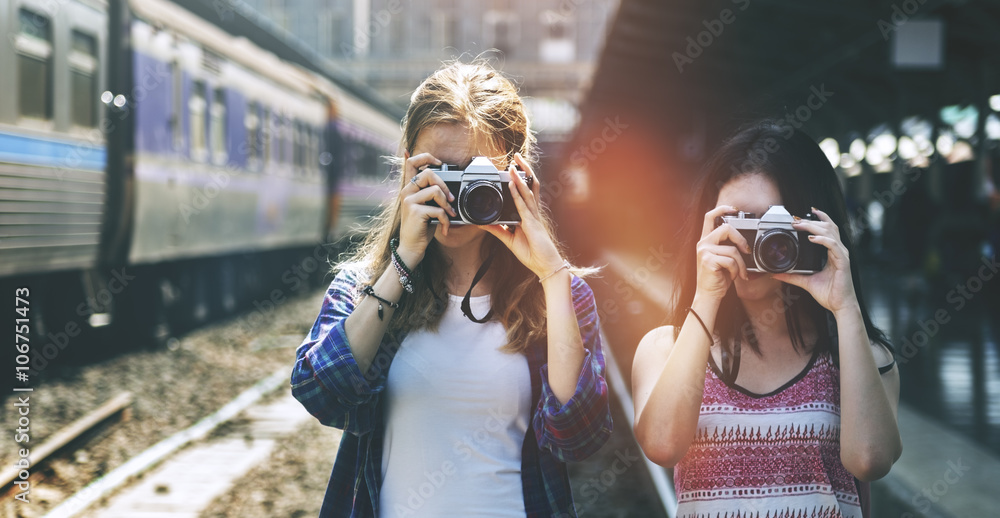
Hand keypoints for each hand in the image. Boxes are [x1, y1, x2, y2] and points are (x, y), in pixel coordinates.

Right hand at [397, 152, 457, 266]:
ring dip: (447, 204)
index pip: (411, 162)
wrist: (411, 247)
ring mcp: (409, 201)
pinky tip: (444, 228)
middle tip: (450, 199)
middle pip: (428, 173)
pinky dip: (446, 220)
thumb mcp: (426, 207)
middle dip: (444, 185)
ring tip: (449, 214)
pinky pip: (438, 210)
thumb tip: (446, 186)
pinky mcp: (415, 212)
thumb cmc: (421, 227)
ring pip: (435, 190)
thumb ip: (431, 195)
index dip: (426, 157)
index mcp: (409, 188)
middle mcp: (406, 192)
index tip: (438, 162)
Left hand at [483, 153, 563, 278]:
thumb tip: (481, 222)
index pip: (526, 191)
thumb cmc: (532, 253)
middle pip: (530, 185)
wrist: (545, 266)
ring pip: (528, 191)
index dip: (521, 178)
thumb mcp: (509, 240)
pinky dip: (518, 193)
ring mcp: (534, 216)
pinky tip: (512, 184)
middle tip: (516, 156)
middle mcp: (533, 212)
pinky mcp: (532, 223)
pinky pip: (524, 205)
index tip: (513, 167)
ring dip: (520, 176)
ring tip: (513, 164)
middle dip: (524, 170)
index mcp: (529, 215)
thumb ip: (496, 229)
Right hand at [694, 205, 750, 302]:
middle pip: (726, 228)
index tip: (734, 210)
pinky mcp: (708, 261)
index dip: (722, 209)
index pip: (710, 216)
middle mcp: (703, 243)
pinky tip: (732, 276)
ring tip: (740, 272)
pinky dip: (736, 270)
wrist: (709, 294)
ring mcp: (704, 251)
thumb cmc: (718, 277)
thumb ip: (728, 246)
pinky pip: (730, 261)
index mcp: (706, 240)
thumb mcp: (723, 258)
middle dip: (741, 239)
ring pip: (732, 250)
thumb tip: (745, 242)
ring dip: (741, 264)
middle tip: (746, 251)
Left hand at [773, 207, 857, 314]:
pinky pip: (833, 246)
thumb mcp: (806, 281)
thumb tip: (776, 274)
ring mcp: (841, 255)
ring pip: (830, 232)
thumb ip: (792, 276)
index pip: (827, 230)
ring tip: (801, 225)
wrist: (840, 306)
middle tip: (796, 219)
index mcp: (832, 252)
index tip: (802, 216)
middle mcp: (838, 251)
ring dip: (814, 226)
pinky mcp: (843, 262)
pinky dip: (822, 240)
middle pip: (828, 227)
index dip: (818, 220)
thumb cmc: (829, 294)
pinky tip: (811, 238)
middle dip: (812, 220)